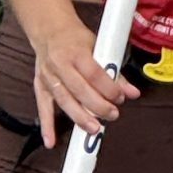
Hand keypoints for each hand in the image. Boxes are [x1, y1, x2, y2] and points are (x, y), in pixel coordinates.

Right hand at [24, 15, 137, 146]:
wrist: (49, 30)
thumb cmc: (76, 39)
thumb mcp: (98, 47)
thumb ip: (114, 71)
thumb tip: (132, 93)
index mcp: (77, 52)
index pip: (94, 74)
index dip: (109, 88)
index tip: (121, 98)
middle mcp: (60, 65)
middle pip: (80, 90)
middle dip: (97, 106)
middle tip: (112, 115)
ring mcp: (48, 77)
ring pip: (64, 101)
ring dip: (79, 117)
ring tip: (94, 129)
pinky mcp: (40, 86)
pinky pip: (43, 108)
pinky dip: (47, 126)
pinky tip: (51, 142)